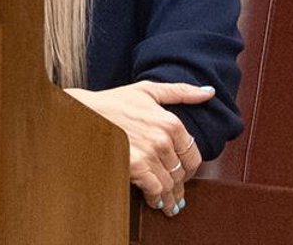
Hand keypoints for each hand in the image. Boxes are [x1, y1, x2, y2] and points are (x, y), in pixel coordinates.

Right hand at [66, 81, 211, 215]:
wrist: (83, 114)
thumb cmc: (113, 101)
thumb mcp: (147, 90)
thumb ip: (181, 92)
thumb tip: (209, 92)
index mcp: (171, 122)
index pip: (193, 156)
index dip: (189, 169)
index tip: (183, 174)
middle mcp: (163, 139)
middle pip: (181, 173)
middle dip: (179, 184)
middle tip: (175, 193)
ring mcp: (150, 154)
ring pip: (170, 184)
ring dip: (169, 195)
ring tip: (166, 202)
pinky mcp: (136, 167)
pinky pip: (156, 190)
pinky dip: (156, 197)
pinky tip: (153, 199)